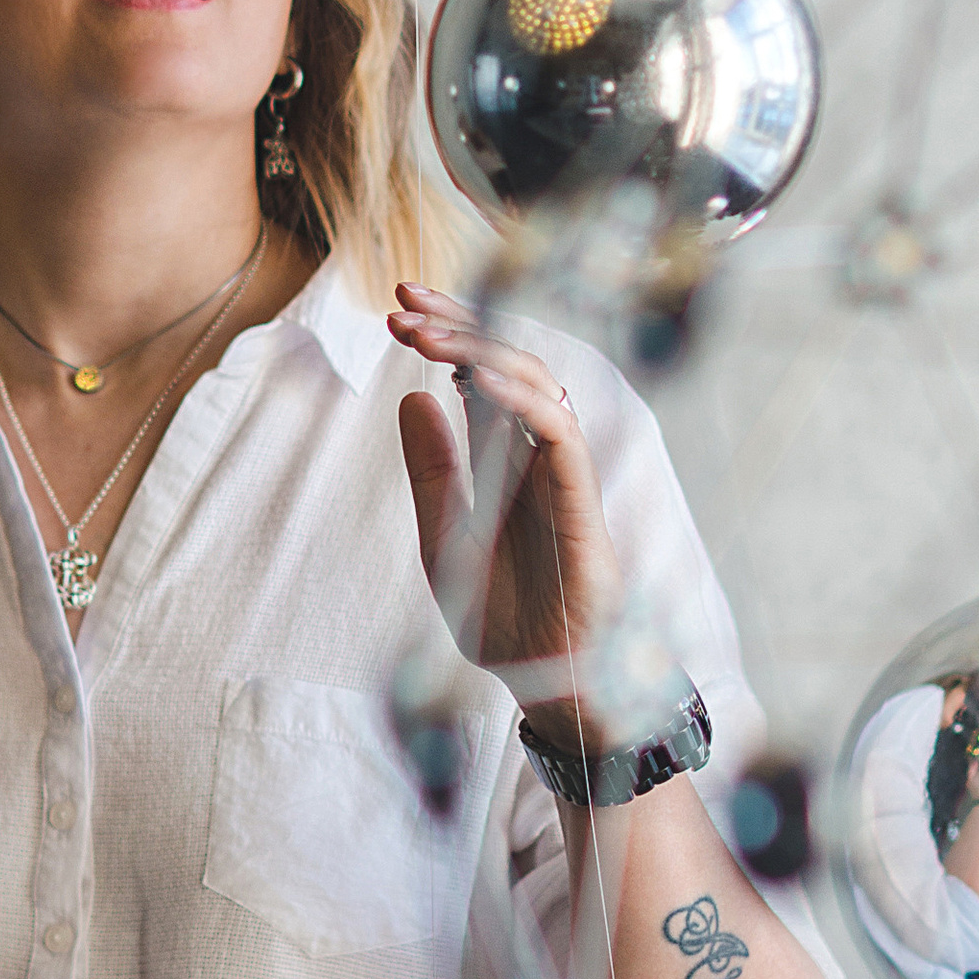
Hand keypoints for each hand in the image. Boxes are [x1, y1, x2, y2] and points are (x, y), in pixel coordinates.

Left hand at [389, 282, 623, 711]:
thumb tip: (411, 398)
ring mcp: (561, 472)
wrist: (544, 679)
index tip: (397, 307)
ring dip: (481, 351)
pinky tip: (476, 381)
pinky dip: (521, 400)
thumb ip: (433, 471)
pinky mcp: (581, 500)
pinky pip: (559, 432)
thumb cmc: (503, 615)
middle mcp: (536, 454)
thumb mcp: (445, 537)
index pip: (479, 374)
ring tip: (424, 335)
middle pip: (506, 364)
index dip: (446, 334)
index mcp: (504, 458)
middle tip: (402, 299)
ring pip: (536, 383)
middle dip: (457, 324)